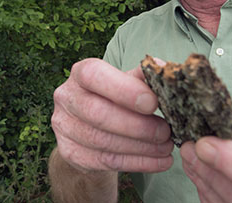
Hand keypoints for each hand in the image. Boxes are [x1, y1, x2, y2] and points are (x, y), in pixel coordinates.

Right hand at [51, 58, 173, 172]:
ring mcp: (64, 126)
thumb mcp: (127, 83)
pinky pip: (106, 161)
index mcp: (80, 73)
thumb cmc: (115, 100)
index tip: (153, 103)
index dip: (123, 89)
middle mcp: (67, 97)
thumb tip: (164, 69)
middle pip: (98, 113)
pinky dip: (137, 162)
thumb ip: (144, 76)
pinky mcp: (69, 152)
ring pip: (102, 140)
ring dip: (141, 147)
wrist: (91, 130)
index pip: (94, 75)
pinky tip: (159, 161)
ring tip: (166, 147)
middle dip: (137, 125)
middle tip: (165, 132)